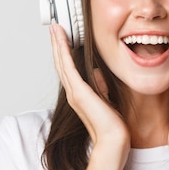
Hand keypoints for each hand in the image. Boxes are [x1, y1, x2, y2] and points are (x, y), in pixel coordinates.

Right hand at [50, 24, 129, 158]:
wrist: (112, 141)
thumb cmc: (113, 126)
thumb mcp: (108, 99)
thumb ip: (101, 86)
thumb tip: (98, 73)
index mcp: (79, 95)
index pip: (69, 69)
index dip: (64, 53)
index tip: (63, 38)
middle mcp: (73, 93)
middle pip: (61, 63)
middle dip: (58, 45)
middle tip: (55, 28)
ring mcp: (74, 92)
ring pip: (62, 62)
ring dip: (58, 44)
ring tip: (55, 29)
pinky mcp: (78, 92)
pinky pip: (68, 66)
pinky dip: (63, 51)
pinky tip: (61, 39)